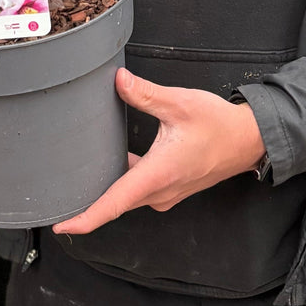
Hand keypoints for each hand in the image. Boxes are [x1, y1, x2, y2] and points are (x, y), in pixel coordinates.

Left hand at [52, 67, 264, 235]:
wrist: (248, 140)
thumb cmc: (218, 124)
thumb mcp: (179, 103)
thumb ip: (145, 93)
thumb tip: (118, 80)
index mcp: (158, 174)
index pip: (114, 204)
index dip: (86, 217)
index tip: (61, 226)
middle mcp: (160, 191)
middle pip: (116, 203)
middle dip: (88, 204)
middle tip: (58, 196)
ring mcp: (167, 192)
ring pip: (128, 196)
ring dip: (106, 190)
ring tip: (78, 177)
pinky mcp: (172, 187)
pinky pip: (139, 190)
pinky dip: (123, 181)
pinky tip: (112, 160)